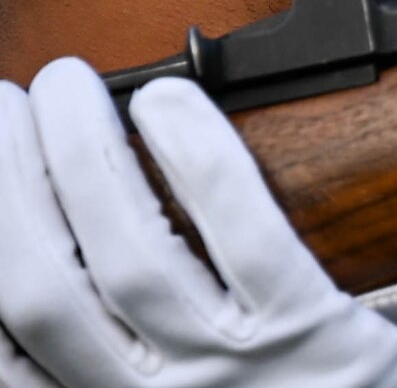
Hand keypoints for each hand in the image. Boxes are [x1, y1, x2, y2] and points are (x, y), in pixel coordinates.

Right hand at [0, 58, 396, 387]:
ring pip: (127, 255)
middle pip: (40, 290)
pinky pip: (244, 238)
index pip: (7, 352)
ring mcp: (236, 376)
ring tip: (66, 84)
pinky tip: (167, 102)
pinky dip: (197, 161)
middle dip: (5, 184)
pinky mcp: (317, 337)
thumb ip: (140, 356)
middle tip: (1, 102)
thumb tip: (79, 239)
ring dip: (78, 155)